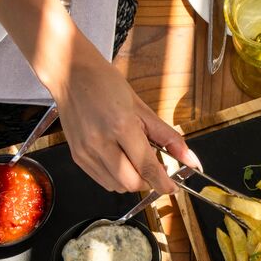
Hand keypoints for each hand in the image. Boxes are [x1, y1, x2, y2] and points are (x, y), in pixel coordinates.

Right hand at [49, 46, 198, 192]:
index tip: (173, 186)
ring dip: (132, 180)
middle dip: (148, 181)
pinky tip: (119, 158)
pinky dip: (116, 177)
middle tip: (155, 167)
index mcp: (121, 126)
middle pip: (132, 183)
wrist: (70, 74)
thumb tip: (190, 159)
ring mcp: (86, 152)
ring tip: (134, 157)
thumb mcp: (142, 107)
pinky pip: (103, 180)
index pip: (147, 167)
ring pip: (117, 186)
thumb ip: (168, 137)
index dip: (164, 182)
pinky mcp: (77, 157)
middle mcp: (100, 142)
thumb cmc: (105, 84)